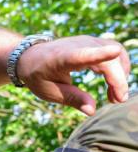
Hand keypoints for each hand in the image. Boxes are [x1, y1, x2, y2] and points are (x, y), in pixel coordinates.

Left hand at [17, 35, 131, 115]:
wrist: (30, 57)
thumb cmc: (38, 76)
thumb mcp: (49, 91)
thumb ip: (71, 98)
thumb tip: (92, 110)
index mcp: (61, 58)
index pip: (82, 55)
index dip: (99, 54)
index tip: (114, 52)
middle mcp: (77, 45)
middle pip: (107, 59)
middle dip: (118, 80)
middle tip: (118, 100)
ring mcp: (87, 41)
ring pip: (116, 53)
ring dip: (121, 75)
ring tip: (114, 97)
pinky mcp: (94, 43)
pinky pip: (115, 51)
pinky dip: (119, 69)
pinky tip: (114, 86)